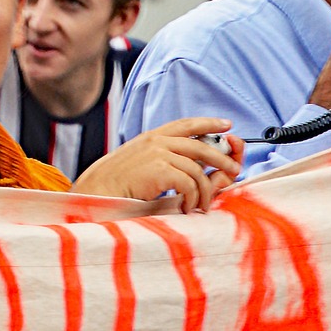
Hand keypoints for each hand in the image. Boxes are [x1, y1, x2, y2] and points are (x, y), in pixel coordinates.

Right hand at [71, 117, 243, 212]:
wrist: (97, 191)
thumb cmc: (115, 183)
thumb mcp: (139, 162)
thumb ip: (162, 159)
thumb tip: (188, 165)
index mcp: (152, 137)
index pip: (187, 124)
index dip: (209, 123)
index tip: (226, 125)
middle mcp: (157, 141)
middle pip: (200, 144)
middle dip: (221, 158)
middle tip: (234, 170)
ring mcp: (158, 154)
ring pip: (197, 168)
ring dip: (205, 190)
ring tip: (203, 204)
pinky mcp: (159, 170)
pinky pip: (189, 184)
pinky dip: (193, 198)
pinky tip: (187, 207)